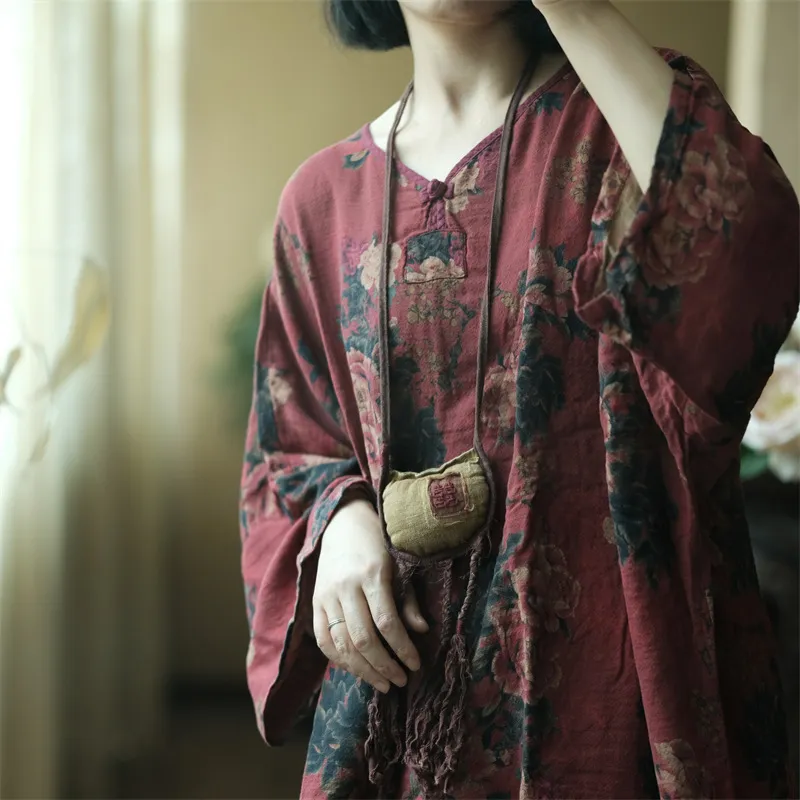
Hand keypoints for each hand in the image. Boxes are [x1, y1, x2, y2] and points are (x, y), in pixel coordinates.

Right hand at [312, 498, 427, 692]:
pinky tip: (356, 669)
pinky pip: (323, 639)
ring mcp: (326, 595)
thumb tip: (421, 631)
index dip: (402, 648)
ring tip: (382, 683)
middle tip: (401, 681)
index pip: (387, 622)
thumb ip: (408, 599)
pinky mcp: (314, 602)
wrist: (343, 523)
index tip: (415, 665)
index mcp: (372, 574)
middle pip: (362, 638)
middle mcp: (346, 586)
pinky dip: (339, 660)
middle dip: (383, 666)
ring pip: (341, 644)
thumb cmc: (378, 545)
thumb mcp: (399, 565)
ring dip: (362, 670)